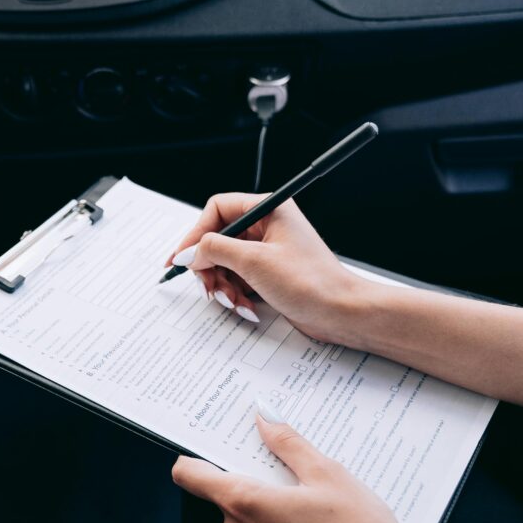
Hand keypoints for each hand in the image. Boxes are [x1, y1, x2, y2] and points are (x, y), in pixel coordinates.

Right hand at [165, 194, 370, 342]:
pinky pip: (237, 279)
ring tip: (233, 301)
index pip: (217, 210)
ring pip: (224, 263)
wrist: (340, 312)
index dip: (196, 234)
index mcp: (268, 209)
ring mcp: (267, 251)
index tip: (183, 258)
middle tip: (209, 287)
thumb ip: (213, 251)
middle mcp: (266, 226)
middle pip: (217, 240)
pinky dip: (236, 294)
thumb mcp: (253, 262)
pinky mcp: (268, 273)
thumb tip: (187, 253)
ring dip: (222, 286)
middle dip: (210, 268)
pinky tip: (246, 307)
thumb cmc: (310, 282)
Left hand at [171, 410, 421, 522]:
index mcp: (243, 503)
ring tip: (309, 497)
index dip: (193, 454)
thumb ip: (288, 443)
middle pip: (224, 492)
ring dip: (266, 503)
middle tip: (286, 465)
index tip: (211, 442)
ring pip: (243, 516)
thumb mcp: (327, 473)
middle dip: (250, 475)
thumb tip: (264, 417)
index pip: (188, 474)